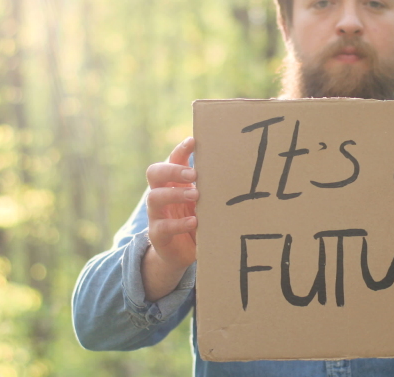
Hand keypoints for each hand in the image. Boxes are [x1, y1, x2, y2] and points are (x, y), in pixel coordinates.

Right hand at [142, 137, 198, 300]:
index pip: (173, 159)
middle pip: (155, 173)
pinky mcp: (157, 234)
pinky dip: (179, 224)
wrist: (181, 252)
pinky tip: (194, 222)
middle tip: (193, 174)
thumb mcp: (204, 202)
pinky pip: (163, 226)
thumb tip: (238, 170)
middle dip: (173, 170)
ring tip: (195, 195)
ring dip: (175, 194)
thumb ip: (211, 188)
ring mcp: (157, 214)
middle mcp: (161, 194)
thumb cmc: (196, 219)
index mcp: (173, 182)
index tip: (194, 141)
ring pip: (154, 197)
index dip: (181, 149)